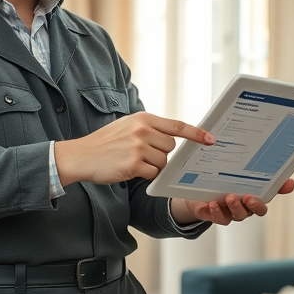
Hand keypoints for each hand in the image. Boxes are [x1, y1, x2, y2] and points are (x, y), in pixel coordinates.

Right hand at [55, 111, 213, 185]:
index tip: (211, 139)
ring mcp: (138, 147)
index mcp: (143, 118)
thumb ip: (150, 128)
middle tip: (142, 154)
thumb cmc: (106, 142)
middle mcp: (142, 130)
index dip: (196, 133)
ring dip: (152, 166)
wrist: (81, 155)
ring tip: (133, 161)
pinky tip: (130, 169)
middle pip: (171, 147)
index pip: (177, 126)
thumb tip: (173, 139)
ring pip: (163, 162)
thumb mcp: (128, 126)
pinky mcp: (133, 164)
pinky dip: (145, 174)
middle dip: (162, 154)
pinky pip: (152, 173)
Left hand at [171, 180, 293, 224]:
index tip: (255, 197)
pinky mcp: (213, 213)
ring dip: (233, 207)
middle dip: (250, 206)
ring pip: (234, 215)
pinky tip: (212, 203)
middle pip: (249, 212)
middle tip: (246, 197)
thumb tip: (292, 184)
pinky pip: (217, 217)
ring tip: (228, 197)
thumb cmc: (228, 183)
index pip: (261, 207)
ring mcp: (227, 212)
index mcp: (251, 201)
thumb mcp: (246, 177)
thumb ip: (268, 179)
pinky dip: (215, 212)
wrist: (202, 191)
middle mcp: (241, 209)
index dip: (260, 204)